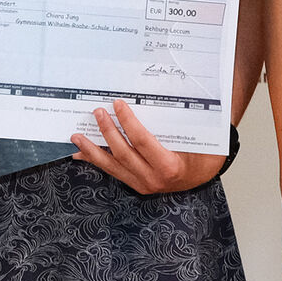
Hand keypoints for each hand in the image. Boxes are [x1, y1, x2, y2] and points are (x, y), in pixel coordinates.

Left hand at [72, 100, 223, 194]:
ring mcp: (142, 184)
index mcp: (169, 166)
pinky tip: (82, 153)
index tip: (118, 105)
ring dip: (92, 150)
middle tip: (97, 112)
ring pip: (113, 166)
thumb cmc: (204, 156)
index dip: (128, 122)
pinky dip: (96, 160)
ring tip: (76, 136)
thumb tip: (171, 96)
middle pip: (123, 153)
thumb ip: (186, 121)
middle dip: (107, 132)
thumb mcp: (202, 139)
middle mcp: (152, 178)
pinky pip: (113, 171)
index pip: (142, 141)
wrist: (203, 177)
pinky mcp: (136, 184)